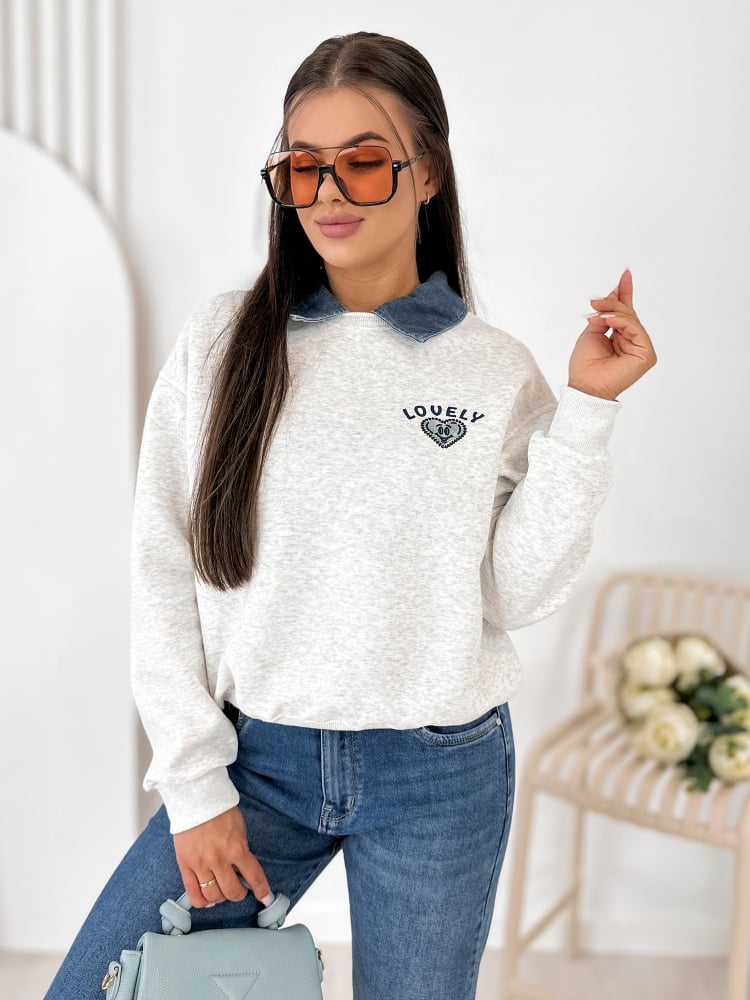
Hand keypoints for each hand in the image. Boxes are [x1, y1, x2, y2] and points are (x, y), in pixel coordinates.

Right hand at [173, 805, 271, 908]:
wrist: (196, 799)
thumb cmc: (220, 811)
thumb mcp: (240, 830)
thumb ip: (241, 852)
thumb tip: (242, 872)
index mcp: (237, 849)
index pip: (254, 877)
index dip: (262, 890)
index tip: (265, 896)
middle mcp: (219, 860)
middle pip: (232, 891)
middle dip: (239, 893)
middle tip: (239, 889)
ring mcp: (201, 864)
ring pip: (213, 895)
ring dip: (221, 897)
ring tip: (222, 891)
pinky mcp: (185, 865)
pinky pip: (193, 893)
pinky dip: (202, 901)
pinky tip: (207, 899)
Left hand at [568, 268, 656, 400]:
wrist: (584, 385)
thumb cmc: (585, 365)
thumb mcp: (592, 331)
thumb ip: (604, 314)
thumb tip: (612, 295)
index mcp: (621, 337)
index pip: (625, 313)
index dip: (625, 294)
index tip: (625, 274)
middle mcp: (633, 342)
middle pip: (628, 314)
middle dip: (613, 302)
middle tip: (595, 301)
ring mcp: (641, 348)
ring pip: (632, 320)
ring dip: (613, 313)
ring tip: (597, 313)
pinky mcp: (646, 355)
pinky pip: (635, 329)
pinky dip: (620, 322)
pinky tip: (606, 321)